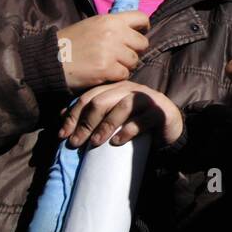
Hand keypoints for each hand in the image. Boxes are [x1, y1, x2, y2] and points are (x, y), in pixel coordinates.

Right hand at [57, 11, 149, 92]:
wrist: (49, 59)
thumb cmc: (70, 42)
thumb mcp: (91, 25)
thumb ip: (112, 26)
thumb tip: (133, 30)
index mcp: (110, 19)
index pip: (141, 17)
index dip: (143, 27)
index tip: (140, 33)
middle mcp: (114, 33)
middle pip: (142, 43)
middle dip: (134, 51)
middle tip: (121, 56)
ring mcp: (111, 51)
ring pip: (134, 60)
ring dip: (125, 65)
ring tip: (110, 65)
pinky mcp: (107, 68)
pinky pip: (124, 74)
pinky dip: (116, 76)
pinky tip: (105, 74)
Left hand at [58, 81, 182, 148]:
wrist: (169, 127)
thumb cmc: (136, 122)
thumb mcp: (113, 116)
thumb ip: (94, 113)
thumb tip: (61, 116)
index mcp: (116, 88)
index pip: (88, 97)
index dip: (73, 115)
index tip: (63, 135)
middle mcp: (130, 90)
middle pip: (101, 101)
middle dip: (85, 123)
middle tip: (76, 143)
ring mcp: (147, 99)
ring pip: (121, 107)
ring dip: (105, 126)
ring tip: (95, 143)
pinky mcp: (160, 112)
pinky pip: (141, 120)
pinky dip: (126, 132)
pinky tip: (117, 142)